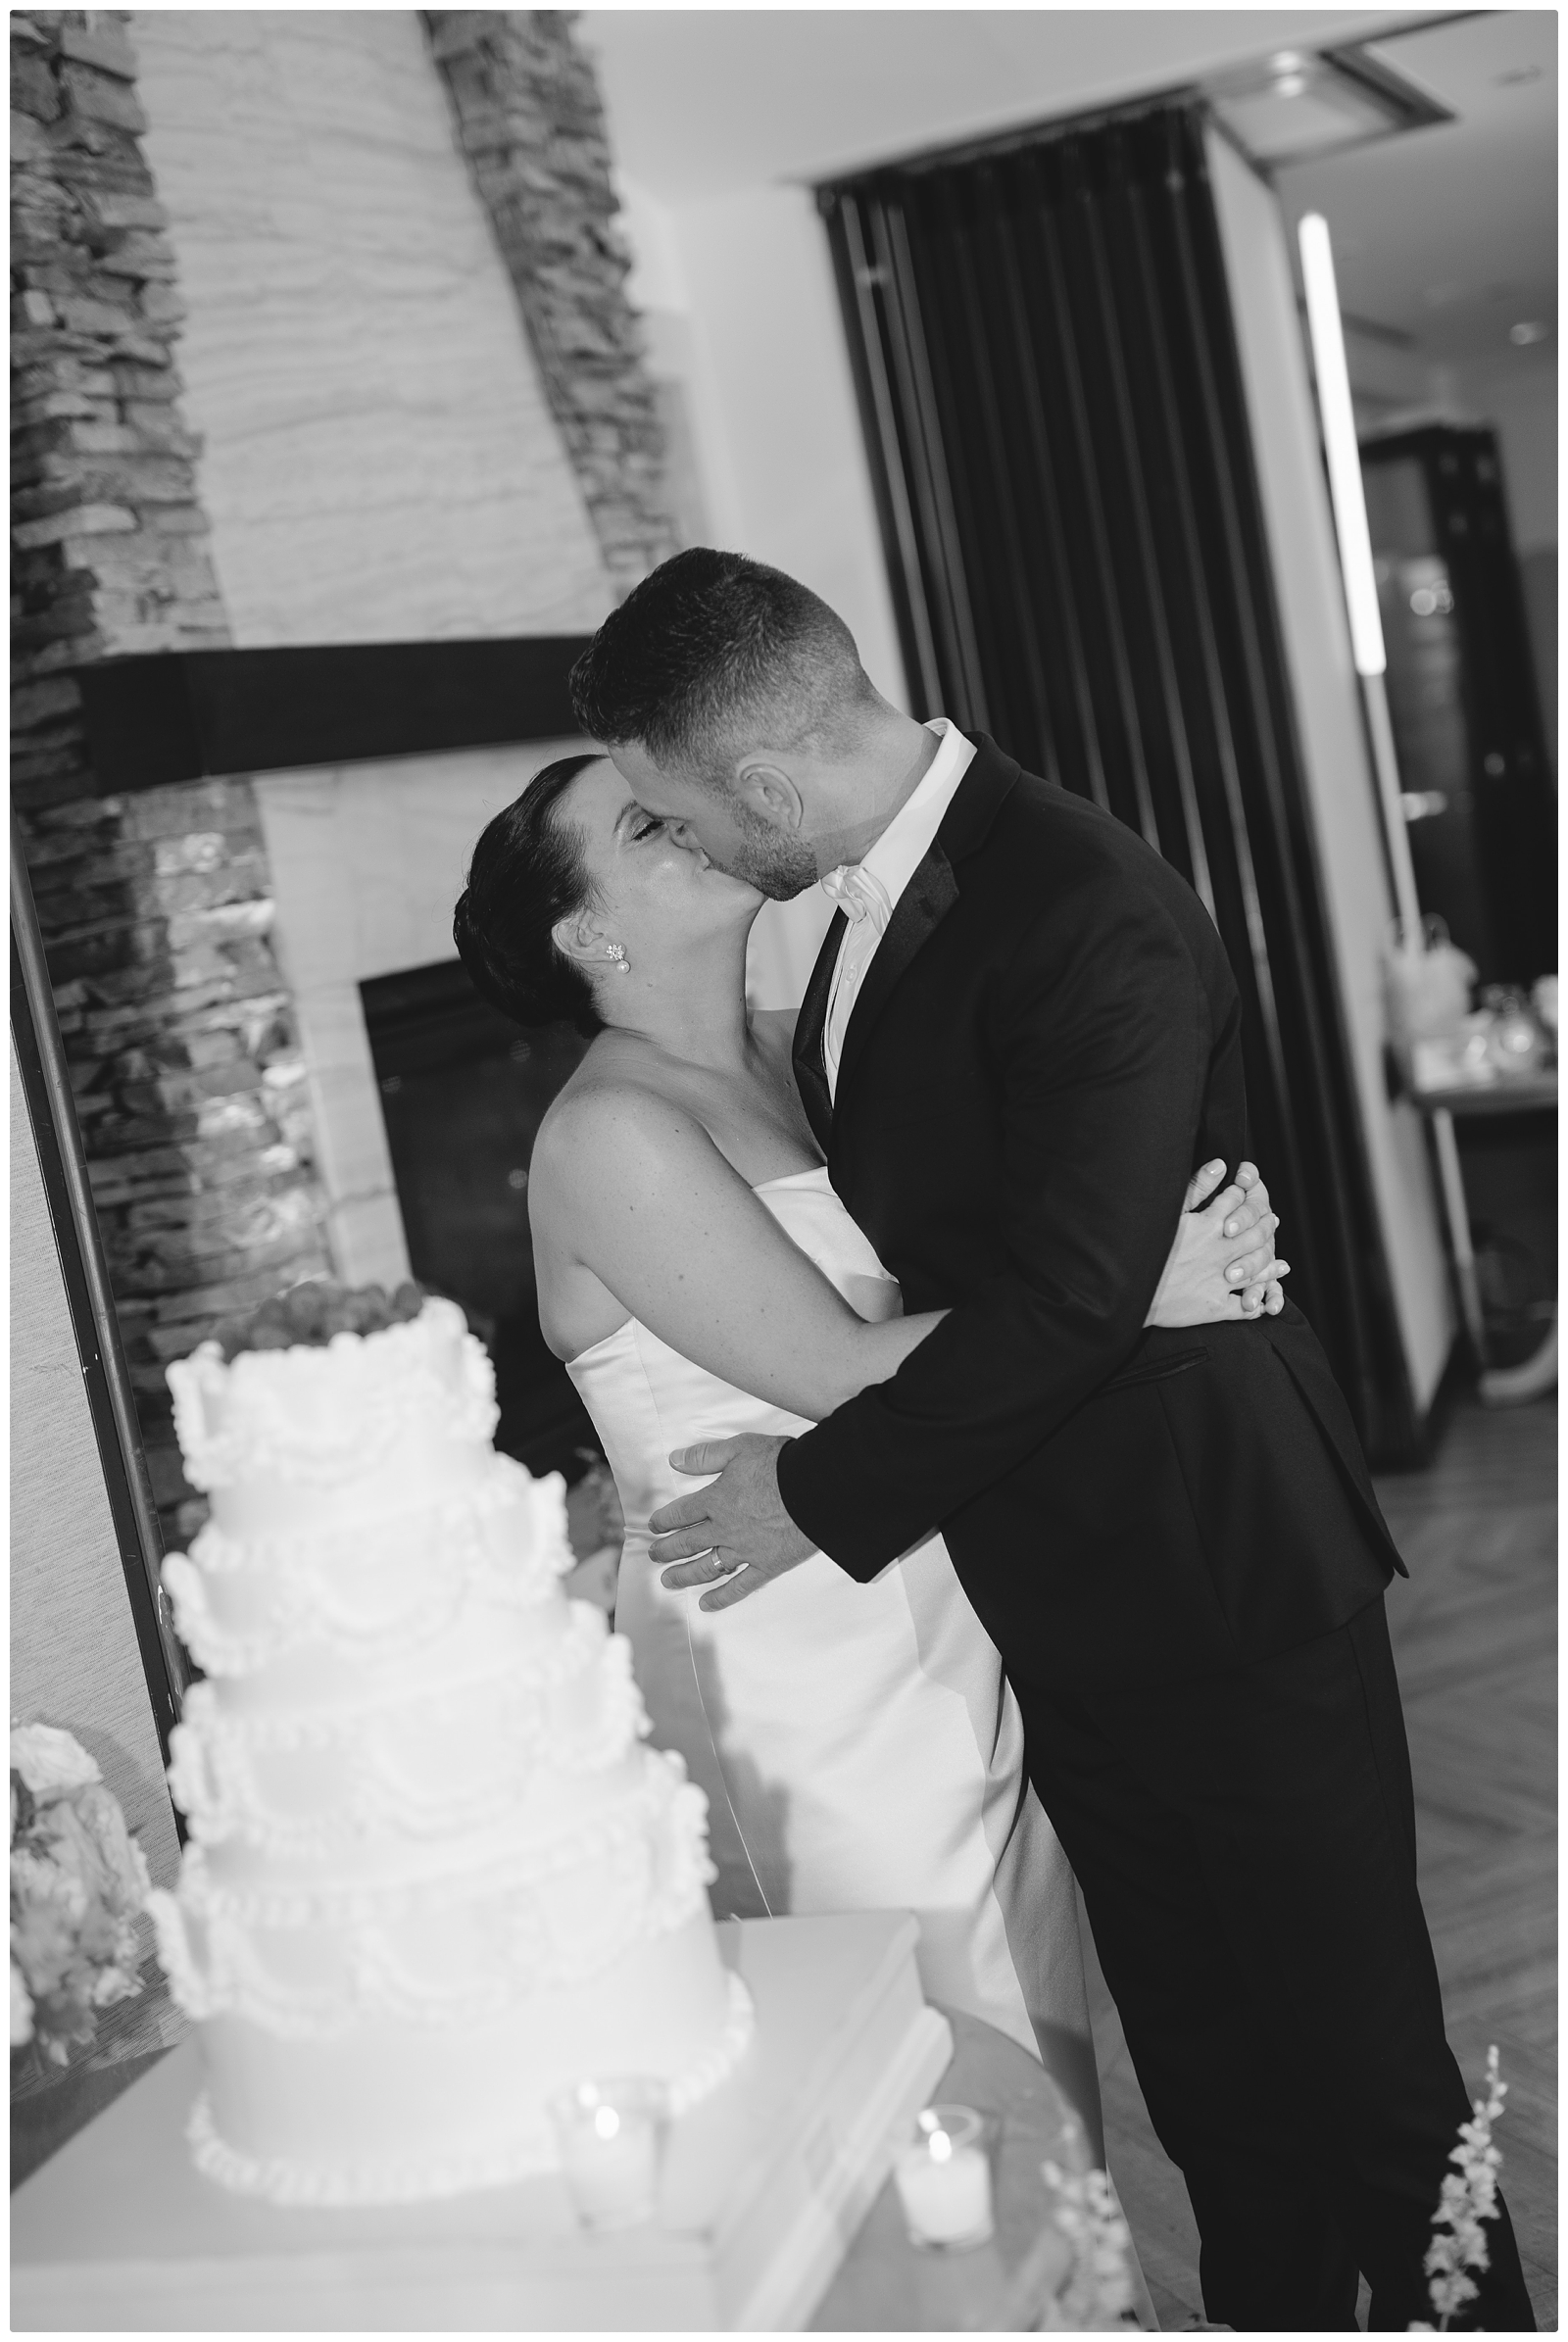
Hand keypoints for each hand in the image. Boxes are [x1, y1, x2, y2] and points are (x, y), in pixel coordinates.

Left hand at [648, 1434, 815, 1611]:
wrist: (816, 1489)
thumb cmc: (780, 1465)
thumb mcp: (739, 1448)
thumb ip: (705, 1456)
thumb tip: (675, 1460)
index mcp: (715, 1500)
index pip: (681, 1513)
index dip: (664, 1519)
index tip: (654, 1525)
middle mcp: (724, 1530)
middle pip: (687, 1543)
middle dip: (667, 1549)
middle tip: (654, 1554)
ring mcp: (744, 1551)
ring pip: (706, 1568)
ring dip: (683, 1575)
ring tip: (668, 1581)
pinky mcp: (766, 1566)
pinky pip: (739, 1587)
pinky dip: (721, 1597)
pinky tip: (706, 1604)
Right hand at [1146, 1159, 1289, 1327]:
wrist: (1130, 1291)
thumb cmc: (1142, 1248)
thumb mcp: (1168, 1212)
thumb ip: (1196, 1188)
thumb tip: (1220, 1165)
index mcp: (1209, 1225)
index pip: (1236, 1203)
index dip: (1244, 1194)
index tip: (1247, 1192)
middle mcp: (1221, 1252)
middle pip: (1256, 1234)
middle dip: (1266, 1226)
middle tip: (1272, 1222)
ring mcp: (1221, 1280)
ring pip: (1256, 1270)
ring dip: (1269, 1266)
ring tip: (1280, 1264)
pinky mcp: (1215, 1307)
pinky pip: (1242, 1308)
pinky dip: (1254, 1305)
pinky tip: (1257, 1303)